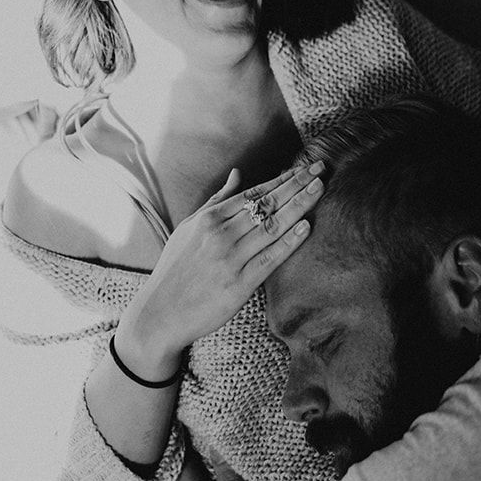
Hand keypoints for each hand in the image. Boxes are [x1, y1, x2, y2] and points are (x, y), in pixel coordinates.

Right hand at [117, 163, 323, 381]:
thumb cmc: (175, 268)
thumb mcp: (190, 228)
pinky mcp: (238, 285)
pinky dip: (288, 243)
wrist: (160, 312)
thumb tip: (238, 173)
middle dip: (296, 185)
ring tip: (319, 189)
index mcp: (209, 219)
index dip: (282, 179)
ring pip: (271, 227)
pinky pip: (268, 260)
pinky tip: (306, 227)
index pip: (254, 194)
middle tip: (320, 169)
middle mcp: (220, 235)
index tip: (304, 167)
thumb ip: (217, 201)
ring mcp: (230, 259)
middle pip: (266, 205)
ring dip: (298, 206)